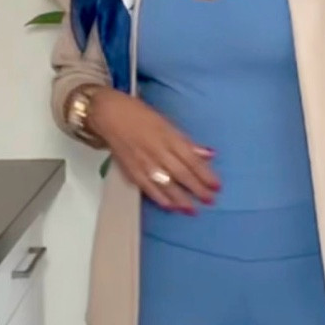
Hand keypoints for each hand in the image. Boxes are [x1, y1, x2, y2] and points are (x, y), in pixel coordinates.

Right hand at [89, 89, 220, 212]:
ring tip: (192, 210)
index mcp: (168, 136)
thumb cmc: (139, 114)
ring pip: (165, 184)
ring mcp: (143, 162)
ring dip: (180, 198)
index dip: (205, 174)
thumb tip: (208, 154)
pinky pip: (147, 187)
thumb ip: (186, 141)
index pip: (191, 159)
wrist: (108, 114)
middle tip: (210, 201)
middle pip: (181, 173)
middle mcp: (157, 151)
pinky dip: (158, 197)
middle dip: (197, 189)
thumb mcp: (167, 122)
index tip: (217, 186)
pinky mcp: (130, 169)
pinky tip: (169, 207)